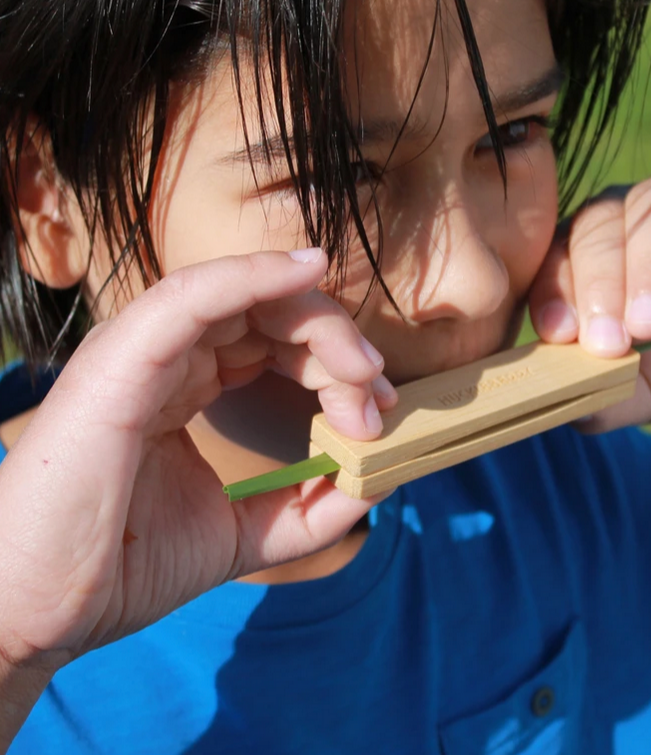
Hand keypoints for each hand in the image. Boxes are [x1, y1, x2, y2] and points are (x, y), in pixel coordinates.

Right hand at [0, 248, 395, 675]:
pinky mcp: (120, 359)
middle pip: (270, 315)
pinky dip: (254, 276)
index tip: (377, 409)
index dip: (334, 365)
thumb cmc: (123, 567)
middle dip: (337, 345)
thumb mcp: (242, 532)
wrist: (38, 613)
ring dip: (317, 324)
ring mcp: (140, 352)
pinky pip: (194, 296)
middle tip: (379, 393)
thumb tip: (376, 479)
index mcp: (186, 386)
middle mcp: (166, 358)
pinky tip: (308, 271)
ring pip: (244, 297)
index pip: (273, 346)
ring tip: (363, 370)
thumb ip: (308, 507)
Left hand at [529, 166, 650, 432]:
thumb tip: (564, 408)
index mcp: (584, 262)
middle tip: (610, 343)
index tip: (559, 334)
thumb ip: (601, 399)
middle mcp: (623, 227)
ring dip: (646, 264)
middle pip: (595, 230)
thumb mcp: (639, 393)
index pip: (555, 261)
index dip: (553, 294)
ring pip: (649, 209)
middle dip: (598, 288)